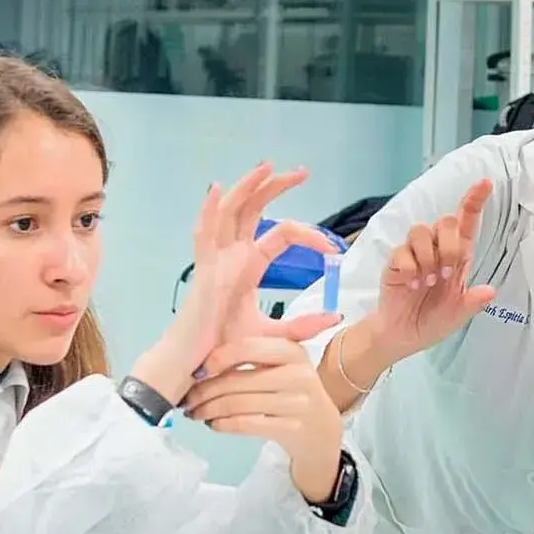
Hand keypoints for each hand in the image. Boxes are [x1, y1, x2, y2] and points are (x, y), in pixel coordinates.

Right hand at [138, 164, 340, 403]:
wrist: (198, 366)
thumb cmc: (225, 349)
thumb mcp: (272, 335)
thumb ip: (302, 327)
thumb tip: (335, 317)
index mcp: (249, 265)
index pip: (281, 233)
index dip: (308, 234)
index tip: (333, 248)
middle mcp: (232, 255)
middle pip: (253, 209)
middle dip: (275, 186)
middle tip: (302, 172)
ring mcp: (216, 260)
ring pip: (230, 212)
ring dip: (247, 187)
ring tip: (266, 167)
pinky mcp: (202, 271)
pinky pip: (203, 235)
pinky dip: (208, 211)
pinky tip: (216, 190)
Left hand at [182, 337, 343, 502]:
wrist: (321, 428)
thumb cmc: (292, 389)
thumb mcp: (284, 363)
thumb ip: (254, 351)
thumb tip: (203, 356)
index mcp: (292, 351)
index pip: (247, 348)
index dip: (217, 359)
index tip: (197, 371)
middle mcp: (298, 375)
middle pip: (238, 381)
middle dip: (205, 391)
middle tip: (187, 399)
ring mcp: (297, 403)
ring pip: (238, 405)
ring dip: (209, 410)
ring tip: (195, 412)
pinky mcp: (291, 428)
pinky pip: (246, 425)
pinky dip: (223, 424)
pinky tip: (213, 424)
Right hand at [362, 178, 496, 361]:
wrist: (403, 336)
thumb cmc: (432, 321)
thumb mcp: (458, 316)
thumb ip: (472, 303)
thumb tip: (490, 291)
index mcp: (456, 257)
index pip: (466, 223)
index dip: (474, 201)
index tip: (485, 183)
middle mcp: (436, 250)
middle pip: (445, 221)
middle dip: (448, 247)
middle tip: (445, 274)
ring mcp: (414, 254)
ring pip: (421, 230)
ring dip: (428, 256)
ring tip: (428, 282)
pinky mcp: (395, 262)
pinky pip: (402, 251)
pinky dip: (410, 269)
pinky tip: (411, 285)